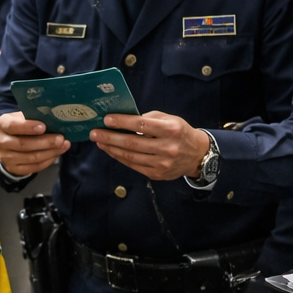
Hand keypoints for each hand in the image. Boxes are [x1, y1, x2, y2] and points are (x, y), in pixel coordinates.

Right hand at [0, 111, 68, 176]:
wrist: (9, 143)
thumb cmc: (20, 126)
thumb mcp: (22, 117)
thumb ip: (33, 117)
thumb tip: (53, 119)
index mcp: (1, 124)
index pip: (12, 126)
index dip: (28, 127)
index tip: (44, 127)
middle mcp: (1, 141)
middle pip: (23, 144)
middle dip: (45, 142)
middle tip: (60, 139)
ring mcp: (6, 157)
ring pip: (31, 158)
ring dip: (50, 152)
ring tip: (63, 146)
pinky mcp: (14, 169)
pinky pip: (34, 167)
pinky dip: (47, 161)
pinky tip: (56, 154)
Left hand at [91, 112, 210, 180]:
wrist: (197, 155)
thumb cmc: (180, 132)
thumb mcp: (170, 119)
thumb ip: (148, 118)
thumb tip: (123, 119)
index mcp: (170, 130)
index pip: (141, 124)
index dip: (122, 122)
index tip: (106, 119)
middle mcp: (167, 148)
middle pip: (132, 143)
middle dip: (110, 137)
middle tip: (94, 133)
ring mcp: (162, 163)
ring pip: (130, 156)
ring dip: (111, 148)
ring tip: (99, 142)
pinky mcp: (157, 174)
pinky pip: (133, 165)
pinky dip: (120, 157)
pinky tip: (111, 150)